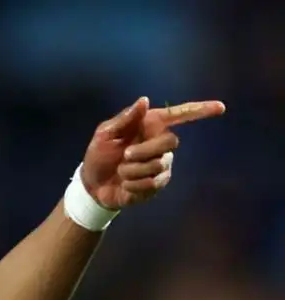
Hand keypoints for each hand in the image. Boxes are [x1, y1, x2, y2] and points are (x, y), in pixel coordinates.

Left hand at [81, 96, 225, 209]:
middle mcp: (160, 142)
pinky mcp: (157, 183)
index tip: (220, 107)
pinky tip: (125, 184)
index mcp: (150, 125)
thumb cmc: (98, 156)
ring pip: (159, 165)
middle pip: (171, 142)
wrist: (92, 186)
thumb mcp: (104, 135)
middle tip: (124, 156)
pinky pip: (152, 183)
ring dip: (133, 170)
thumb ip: (125, 119)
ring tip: (121, 172)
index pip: (180, 114)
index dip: (201, 110)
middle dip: (144, 151)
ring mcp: (161, 164)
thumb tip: (144, 101)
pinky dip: (133, 184)